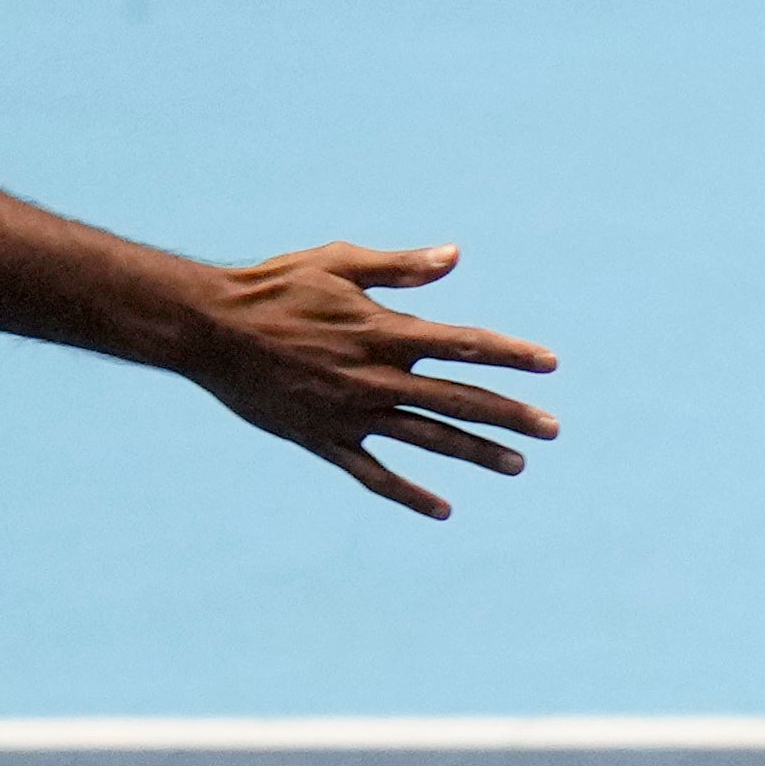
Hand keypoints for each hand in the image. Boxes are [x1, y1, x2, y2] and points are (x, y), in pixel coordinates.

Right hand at [175, 243, 560, 518]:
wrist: (211, 330)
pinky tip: (442, 509)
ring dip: (475, 453)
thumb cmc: (274, 286)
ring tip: (519, 465)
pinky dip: (408, 492)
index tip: (550, 364)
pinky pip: (373, 474)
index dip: (509, 354)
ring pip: (426, 439)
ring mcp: (350, 414)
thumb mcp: (338, 263)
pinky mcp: (323, 439)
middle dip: (510, 414)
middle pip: (458, 400)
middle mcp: (375, 378)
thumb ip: (399, 267)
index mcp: (383, 332)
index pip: (464, 346)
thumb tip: (455, 257)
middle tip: (553, 429)